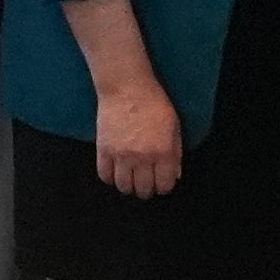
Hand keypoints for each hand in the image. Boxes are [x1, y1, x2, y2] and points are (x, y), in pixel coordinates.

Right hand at [90, 67, 187, 205]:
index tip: (162, 184)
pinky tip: (116, 173)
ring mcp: (121, 156)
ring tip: (132, 180)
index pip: (165, 184)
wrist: (127, 89)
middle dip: (147, 190)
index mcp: (164, 152)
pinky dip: (111, 179)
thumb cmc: (155, 104)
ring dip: (129, 187)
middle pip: (143, 189)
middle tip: (147, 184)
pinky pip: (104, 176)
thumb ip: (176, 153)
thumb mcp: (174, 127)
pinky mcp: (103, 150)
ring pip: (123, 186)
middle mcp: (142, 158)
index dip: (164, 187)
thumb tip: (175, 175)